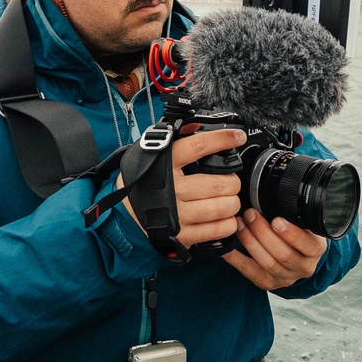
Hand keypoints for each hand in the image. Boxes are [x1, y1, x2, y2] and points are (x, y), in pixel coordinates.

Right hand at [117, 128, 244, 247]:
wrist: (123, 213)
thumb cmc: (143, 180)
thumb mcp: (152, 155)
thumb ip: (175, 140)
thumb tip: (196, 127)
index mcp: (165, 163)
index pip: (199, 146)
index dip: (223, 139)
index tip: (238, 137)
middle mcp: (172, 188)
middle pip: (219, 183)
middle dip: (233, 181)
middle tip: (231, 180)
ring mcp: (178, 214)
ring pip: (222, 207)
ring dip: (233, 202)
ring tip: (229, 199)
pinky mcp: (183, 234)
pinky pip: (218, 229)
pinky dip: (228, 222)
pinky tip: (224, 216)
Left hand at [223, 208, 326, 289]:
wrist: (298, 255)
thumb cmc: (299, 232)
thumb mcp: (305, 222)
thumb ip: (295, 213)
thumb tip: (272, 191)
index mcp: (315, 249)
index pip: (307, 244)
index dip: (291, 234)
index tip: (276, 219)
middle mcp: (304, 266)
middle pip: (283, 254)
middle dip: (263, 232)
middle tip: (250, 214)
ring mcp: (286, 277)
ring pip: (267, 263)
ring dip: (250, 242)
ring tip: (239, 224)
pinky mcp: (268, 283)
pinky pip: (250, 272)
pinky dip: (236, 259)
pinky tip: (227, 247)